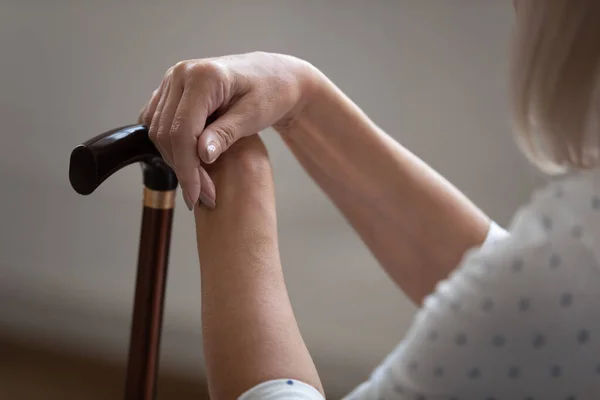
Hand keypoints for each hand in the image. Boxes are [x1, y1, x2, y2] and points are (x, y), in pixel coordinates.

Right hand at [138, 52, 314, 209]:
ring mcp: (173, 80)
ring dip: (175, 160)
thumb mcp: (254, 116)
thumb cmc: (272, 92)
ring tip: (200, 181)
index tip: (198, 195)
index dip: (187, 168)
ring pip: (158, 130)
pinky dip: (170, 145)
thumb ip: (226, 134)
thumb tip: (202, 156)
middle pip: (166, 133)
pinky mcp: (171, 89)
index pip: (182, 131)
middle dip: (183, 169)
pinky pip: (158, 122)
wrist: (275, 76)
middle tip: (204, 195)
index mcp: (204, 76)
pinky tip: (190, 161)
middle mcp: (182, 73)